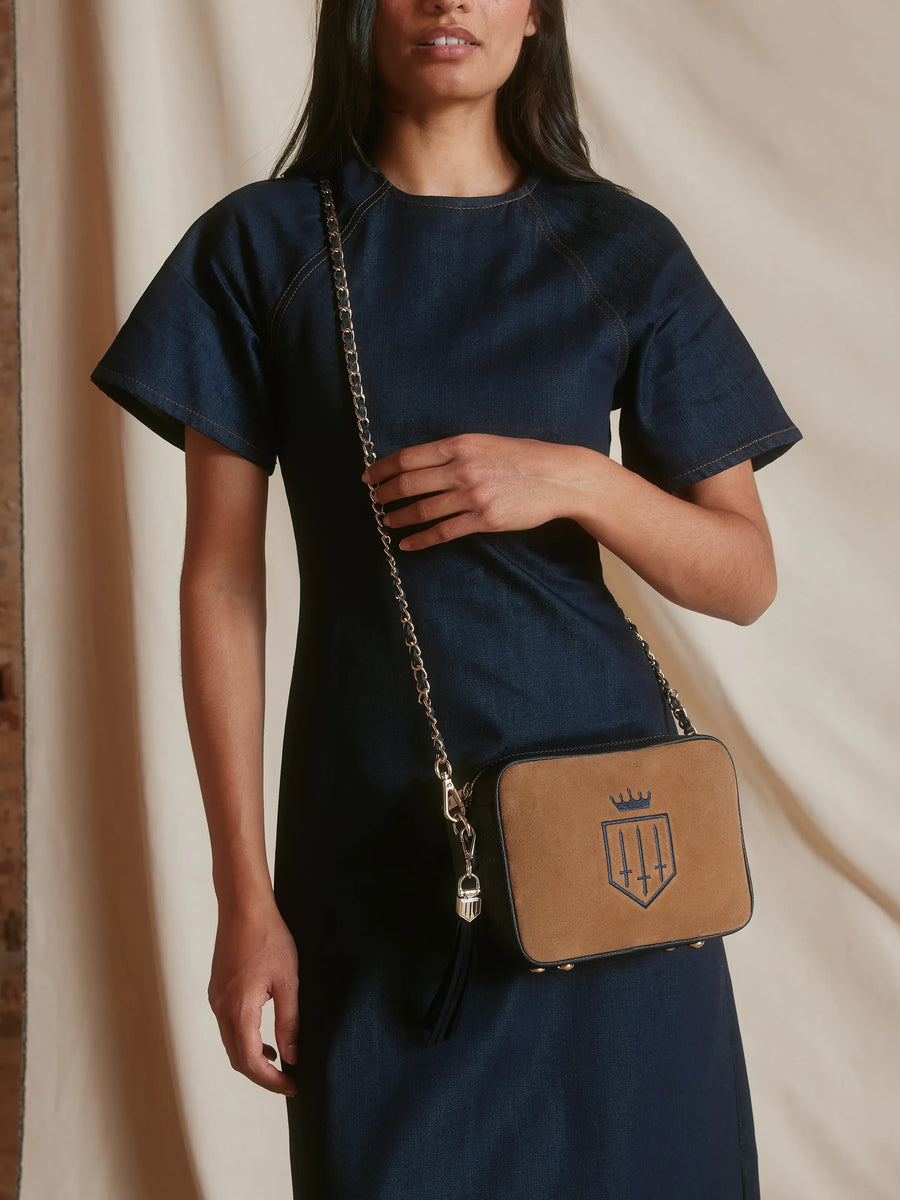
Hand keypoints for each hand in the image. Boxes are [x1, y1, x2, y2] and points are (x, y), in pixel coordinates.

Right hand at [207, 901, 299, 1096]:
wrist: (244, 908)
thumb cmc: (269, 939)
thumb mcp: (288, 982)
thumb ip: (289, 1022)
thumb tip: (292, 1056)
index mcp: (240, 1009)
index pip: (251, 1061)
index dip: (272, 1081)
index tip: (293, 1086)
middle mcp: (221, 1009)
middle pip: (237, 1058)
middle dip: (261, 1075)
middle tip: (288, 1080)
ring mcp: (216, 999)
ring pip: (231, 1043)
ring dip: (252, 1058)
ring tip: (279, 1060)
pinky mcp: (217, 991)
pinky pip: (228, 1026)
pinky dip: (244, 1039)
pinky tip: (264, 1036)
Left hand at [361, 433, 590, 549]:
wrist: (560, 477)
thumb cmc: (524, 458)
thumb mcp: (486, 443)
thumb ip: (456, 451)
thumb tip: (423, 463)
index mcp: (460, 445)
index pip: (409, 457)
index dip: (383, 468)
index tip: (370, 476)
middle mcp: (462, 468)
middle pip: (409, 483)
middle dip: (386, 493)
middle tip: (376, 500)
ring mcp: (472, 495)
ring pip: (422, 509)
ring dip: (399, 517)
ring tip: (388, 521)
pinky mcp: (484, 519)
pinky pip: (442, 531)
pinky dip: (419, 539)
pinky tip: (407, 543)